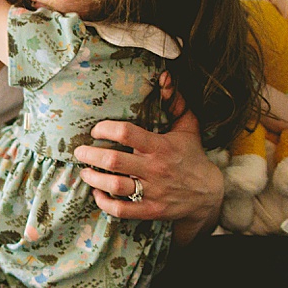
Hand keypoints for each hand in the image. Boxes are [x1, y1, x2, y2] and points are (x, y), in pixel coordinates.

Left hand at [73, 75, 222, 240]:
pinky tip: (98, 193)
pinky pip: (121, 210)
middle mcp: (155, 168)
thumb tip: (164, 76)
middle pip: (114, 161)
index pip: (127, 133)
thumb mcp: (188, 127)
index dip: (105, 129)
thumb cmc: (191, 156)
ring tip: (84, 171)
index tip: (96, 129)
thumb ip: (175, 102)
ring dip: (93, 178)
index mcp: (161, 146)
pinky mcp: (151, 210)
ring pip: (115, 186)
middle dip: (90, 154)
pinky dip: (105, 203)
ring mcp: (153, 191)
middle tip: (79, 151)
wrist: (208, 194)